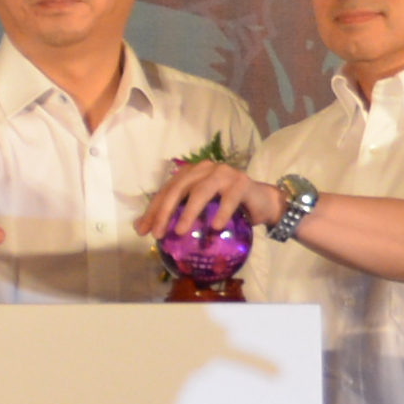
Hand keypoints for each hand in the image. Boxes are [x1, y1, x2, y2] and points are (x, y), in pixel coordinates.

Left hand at [133, 160, 281, 245]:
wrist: (262, 203)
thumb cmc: (228, 207)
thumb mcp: (200, 210)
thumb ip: (174, 214)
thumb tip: (141, 228)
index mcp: (191, 173)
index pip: (167, 190)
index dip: (153, 210)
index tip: (143, 231)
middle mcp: (205, 169)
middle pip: (179, 189)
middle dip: (165, 211)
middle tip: (158, 234)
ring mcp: (224, 173)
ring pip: (201, 191)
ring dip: (189, 212)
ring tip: (180, 231)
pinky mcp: (242, 182)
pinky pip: (228, 199)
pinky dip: (220, 213)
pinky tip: (214, 228)